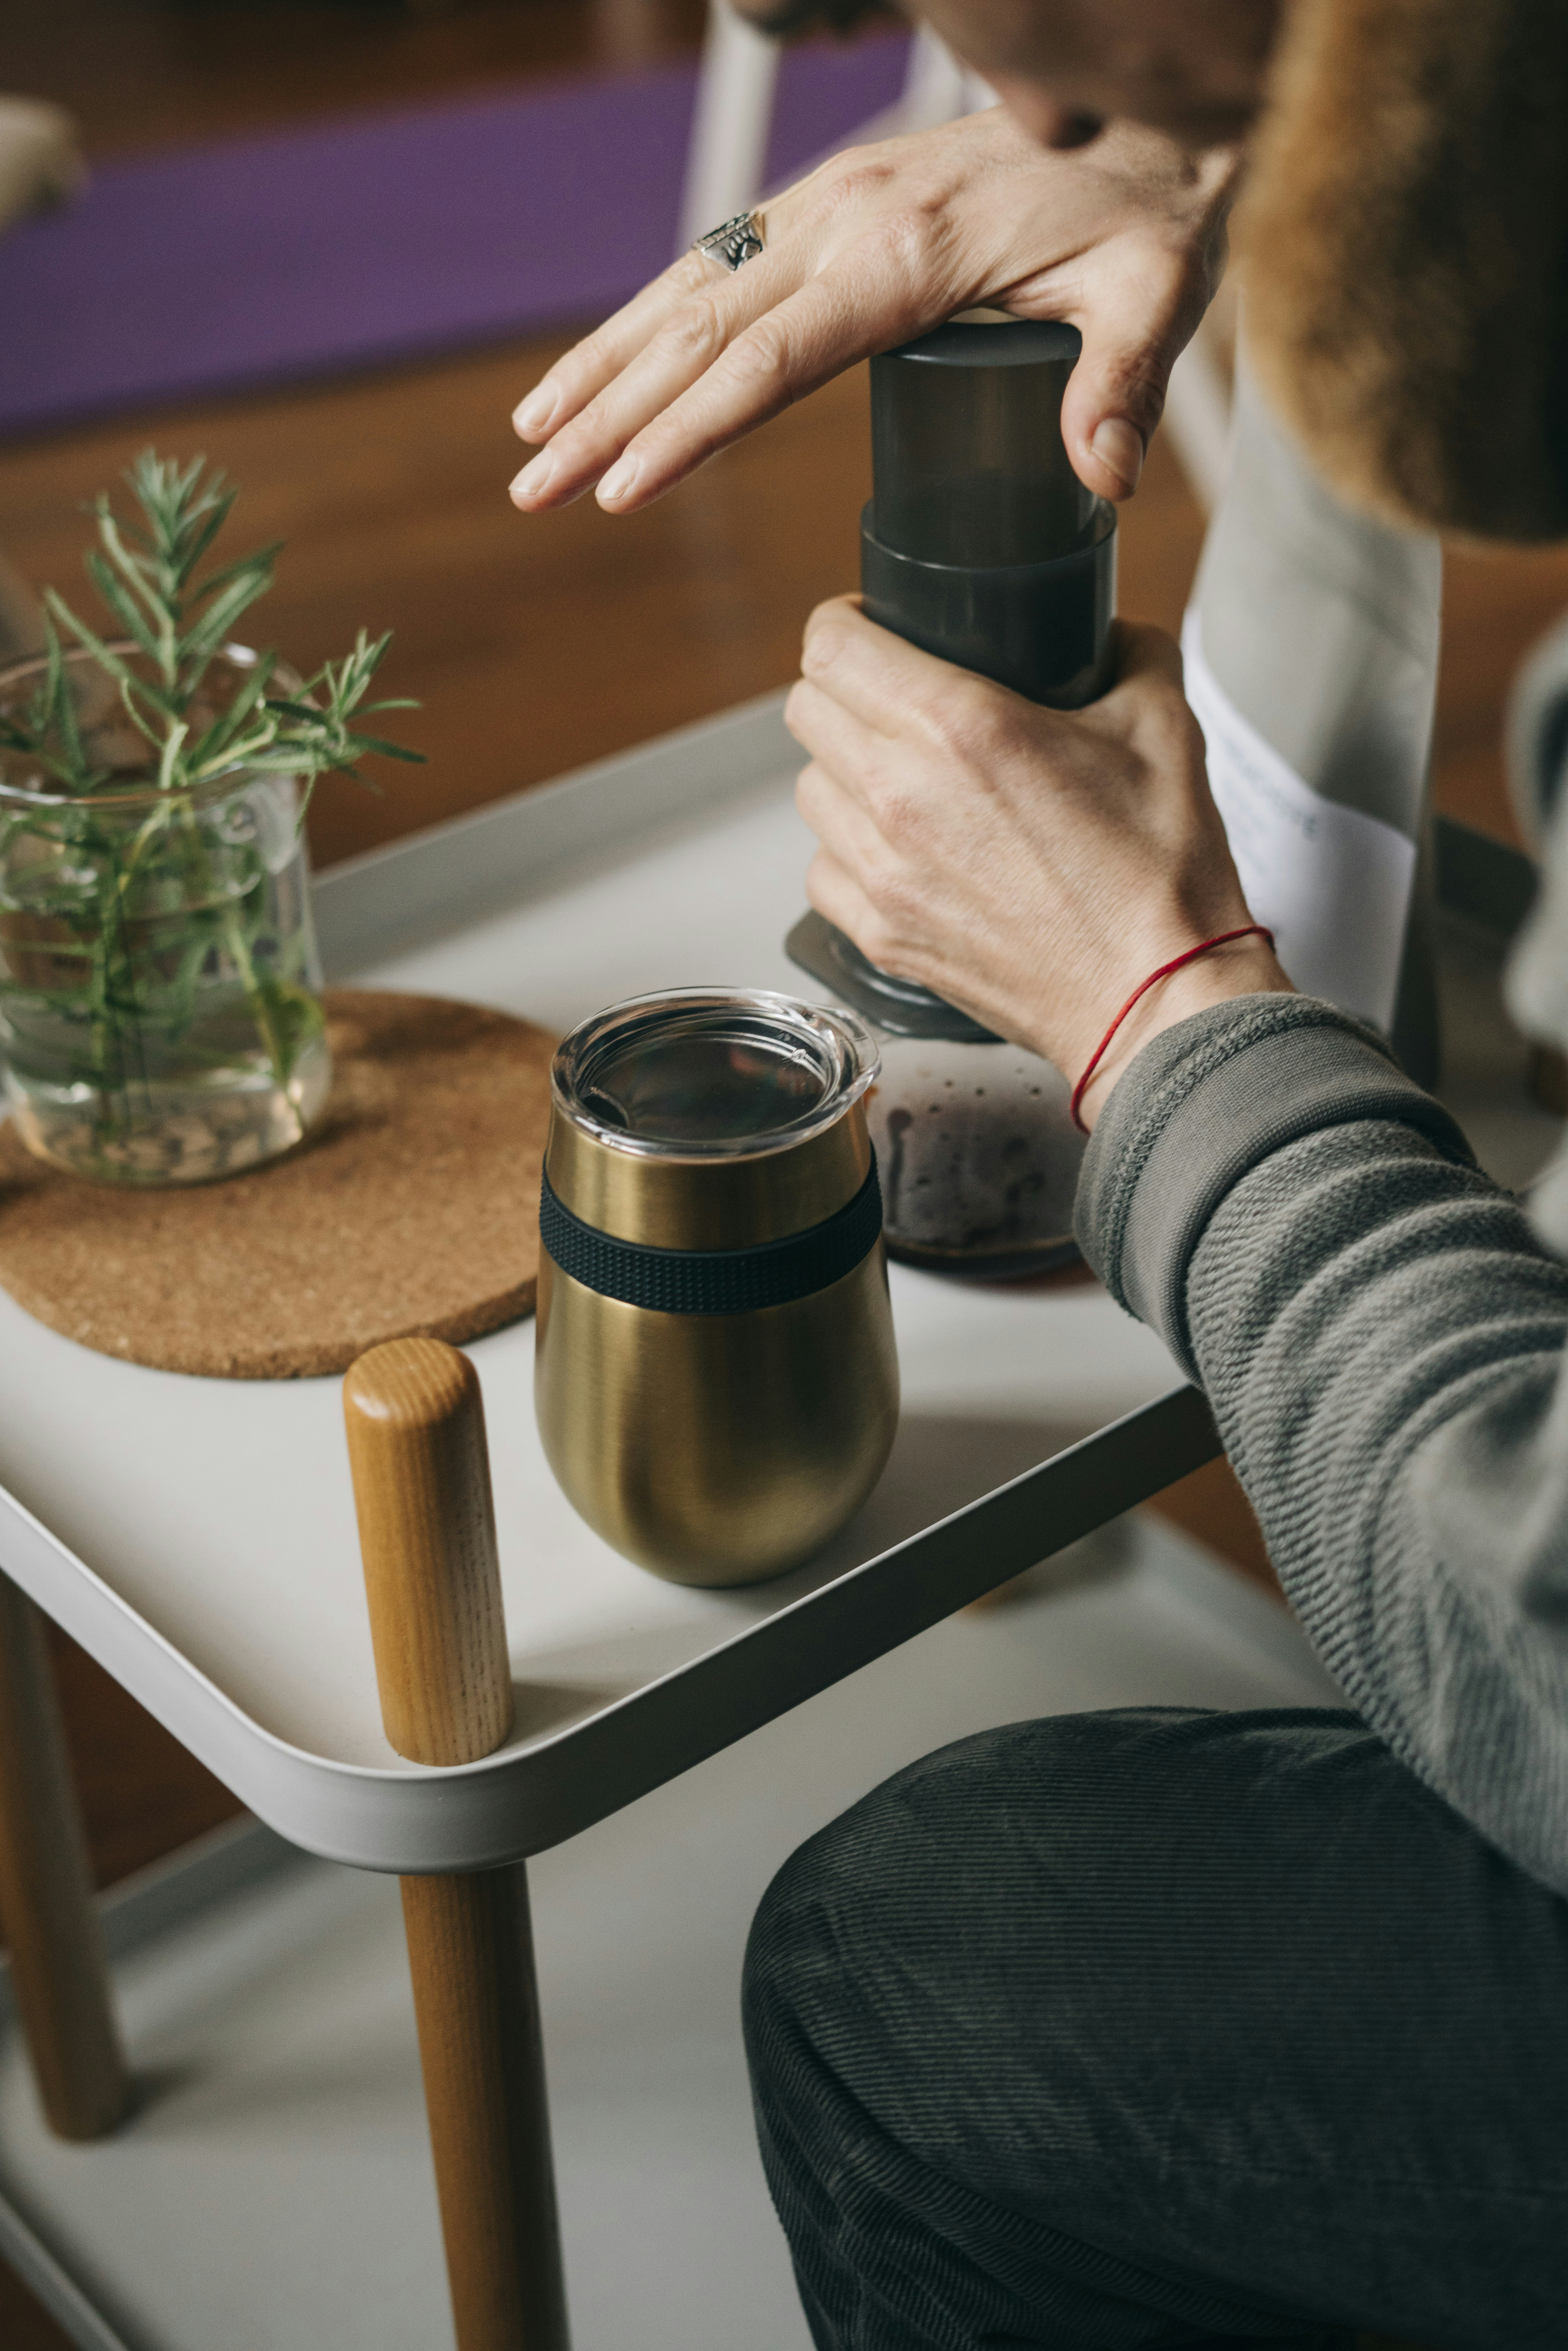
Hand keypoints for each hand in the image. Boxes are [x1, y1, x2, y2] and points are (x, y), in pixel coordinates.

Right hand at [509, 108, 1238, 517]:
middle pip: (703, 334)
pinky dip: (648, 319)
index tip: (621, 489)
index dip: (688, 431)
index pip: (770, 361)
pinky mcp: (831, 198)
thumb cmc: (1156, 202)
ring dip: (605, 365)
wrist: (1156, 103)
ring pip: (689, 291)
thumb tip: (1104, 481)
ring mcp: (829, 201)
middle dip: (608, 416)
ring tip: (534, 436)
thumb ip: (1123, 386)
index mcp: (906, 255)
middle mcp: (846, 217)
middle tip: (535, 489)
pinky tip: (604, 367)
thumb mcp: (1159, 292)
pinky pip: (720, 263)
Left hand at [787, 601, 1293, 1125]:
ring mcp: (884, 874)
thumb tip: (1108, 634)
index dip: (844, 623)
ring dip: (844, 773)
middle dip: (844, 690)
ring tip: (900, 777)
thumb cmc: (1159, 874)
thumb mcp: (1163, 727)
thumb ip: (1131, 653)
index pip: (830, 647)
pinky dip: (848, 854)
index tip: (871, 628)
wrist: (1156, 999)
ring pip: (809, 791)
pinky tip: (900, 850)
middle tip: (891, 696)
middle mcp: (902, 796)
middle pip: (807, 711)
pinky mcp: (882, 936)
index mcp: (960, 727)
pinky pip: (823, 872)